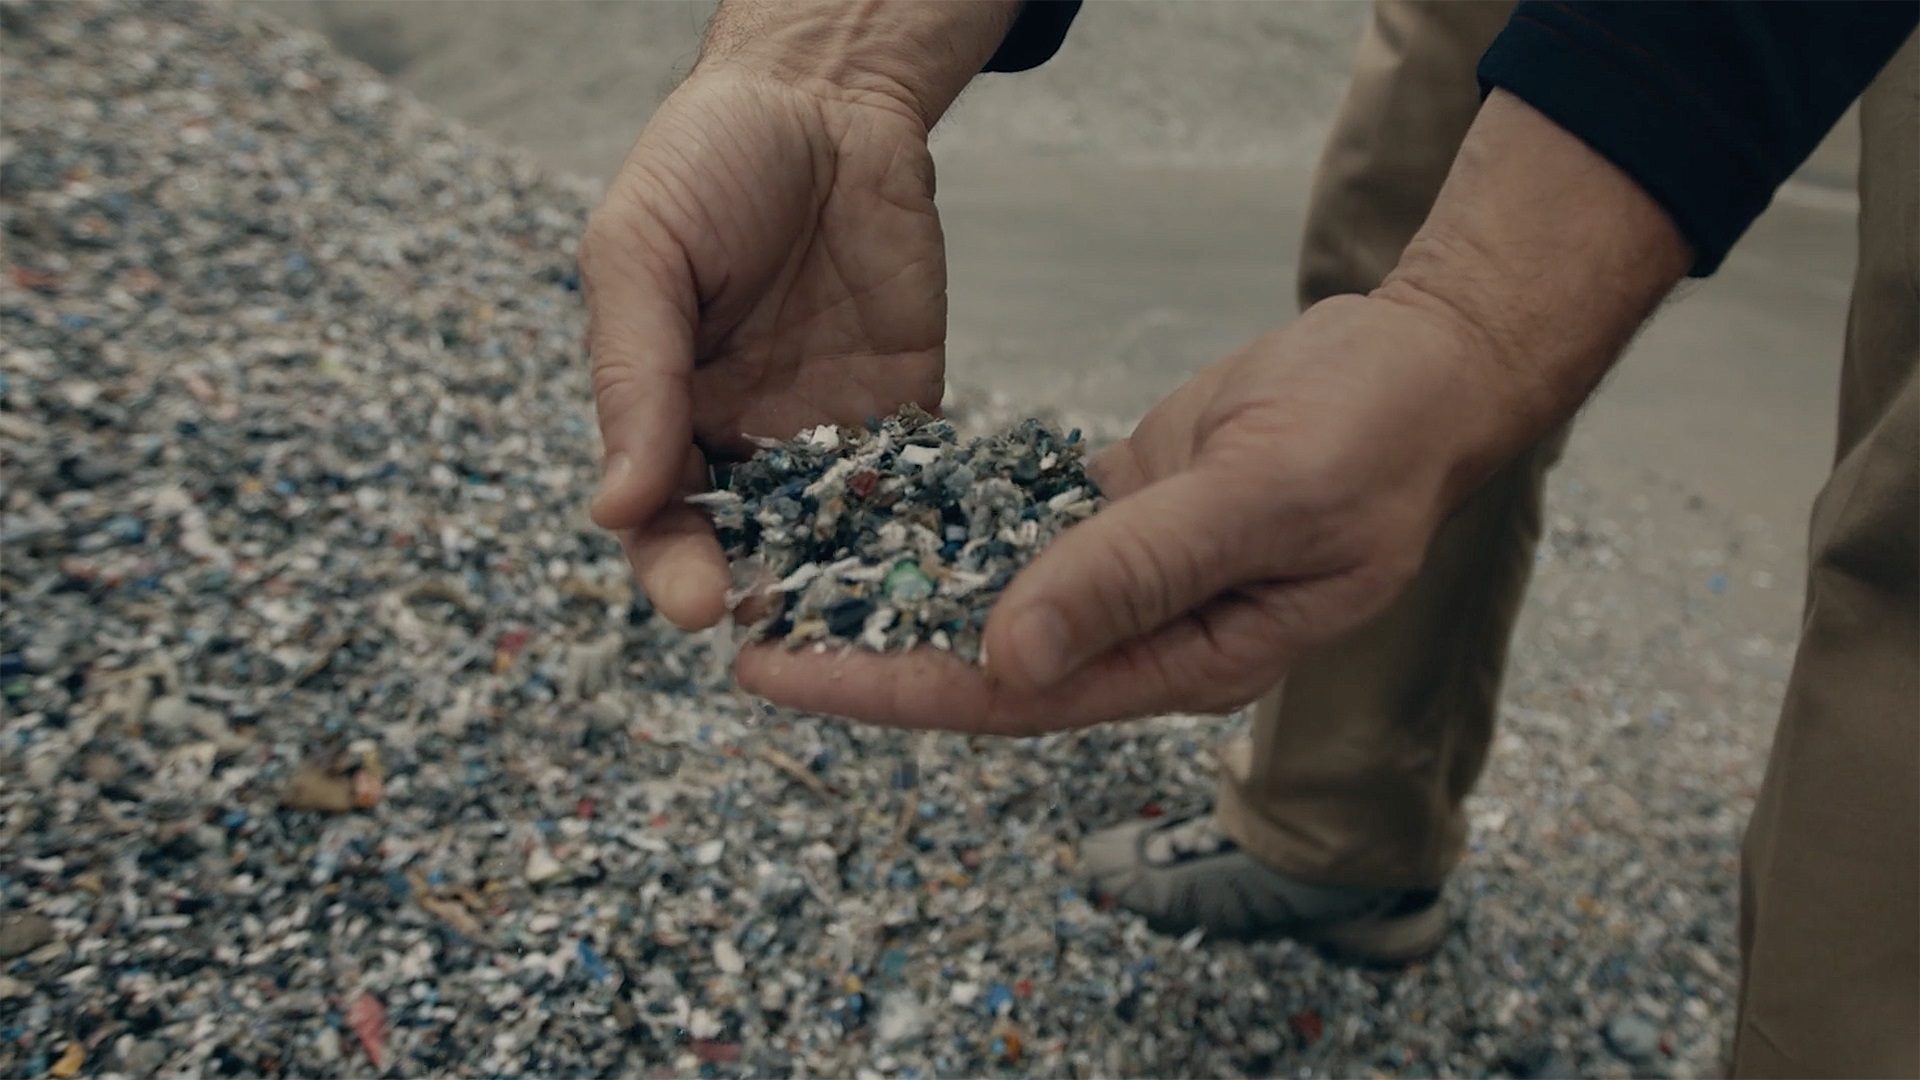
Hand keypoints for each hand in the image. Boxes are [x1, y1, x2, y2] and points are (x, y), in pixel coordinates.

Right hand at [581, 65, 946, 628]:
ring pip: (832, 535)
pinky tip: (937, 565)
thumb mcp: (641, 254)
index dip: (673, 566)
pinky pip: (912, 488)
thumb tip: (613, 506)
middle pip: (746, 546)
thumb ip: (632, 377)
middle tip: (780, 624)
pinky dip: (922, 530)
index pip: (658, 519)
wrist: (823, 101)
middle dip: (760, 589)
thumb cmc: (706, 164)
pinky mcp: (905, 412)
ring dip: (847, 580)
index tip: (696, 603)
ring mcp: (827, 434)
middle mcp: (742, 440)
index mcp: (663, 413)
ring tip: (866, 621)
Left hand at [737, 293, 1518, 732]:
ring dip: (897, 591)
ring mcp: (1131, 574)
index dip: (891, 687)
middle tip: (744, 633)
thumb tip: (1007, 655)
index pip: (1010, 695)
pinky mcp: (1122, 510)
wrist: (1425, 367)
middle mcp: (1144, 633)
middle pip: (981, 659)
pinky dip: (952, 522)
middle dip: (866, 651)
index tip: (783, 673)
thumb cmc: (1374, 436)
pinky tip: (874, 510)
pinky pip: (1020, 527)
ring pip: (992, 597)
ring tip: (788, 577)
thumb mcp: (1263, 499)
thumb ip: (1137, 573)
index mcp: (1182, 660)